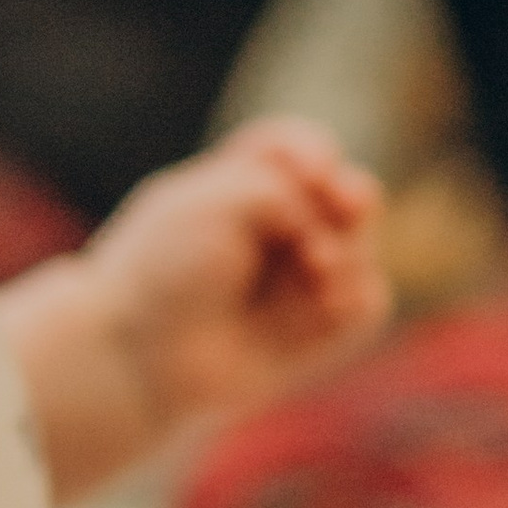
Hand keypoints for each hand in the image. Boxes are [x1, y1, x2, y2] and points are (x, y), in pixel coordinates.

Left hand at [76, 117, 389, 438]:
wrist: (140, 356)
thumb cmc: (164, 271)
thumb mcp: (216, 199)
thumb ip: (282, 190)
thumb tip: (330, 245)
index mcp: (237, 189)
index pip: (296, 151)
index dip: (313, 153)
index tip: (309, 169)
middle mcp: (273, 233)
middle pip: (344, 194)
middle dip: (352, 196)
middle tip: (346, 204)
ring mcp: (296, 283)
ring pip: (360, 248)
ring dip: (349, 250)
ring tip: (315, 265)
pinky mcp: (314, 332)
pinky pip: (367, 303)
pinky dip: (354, 296)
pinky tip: (326, 301)